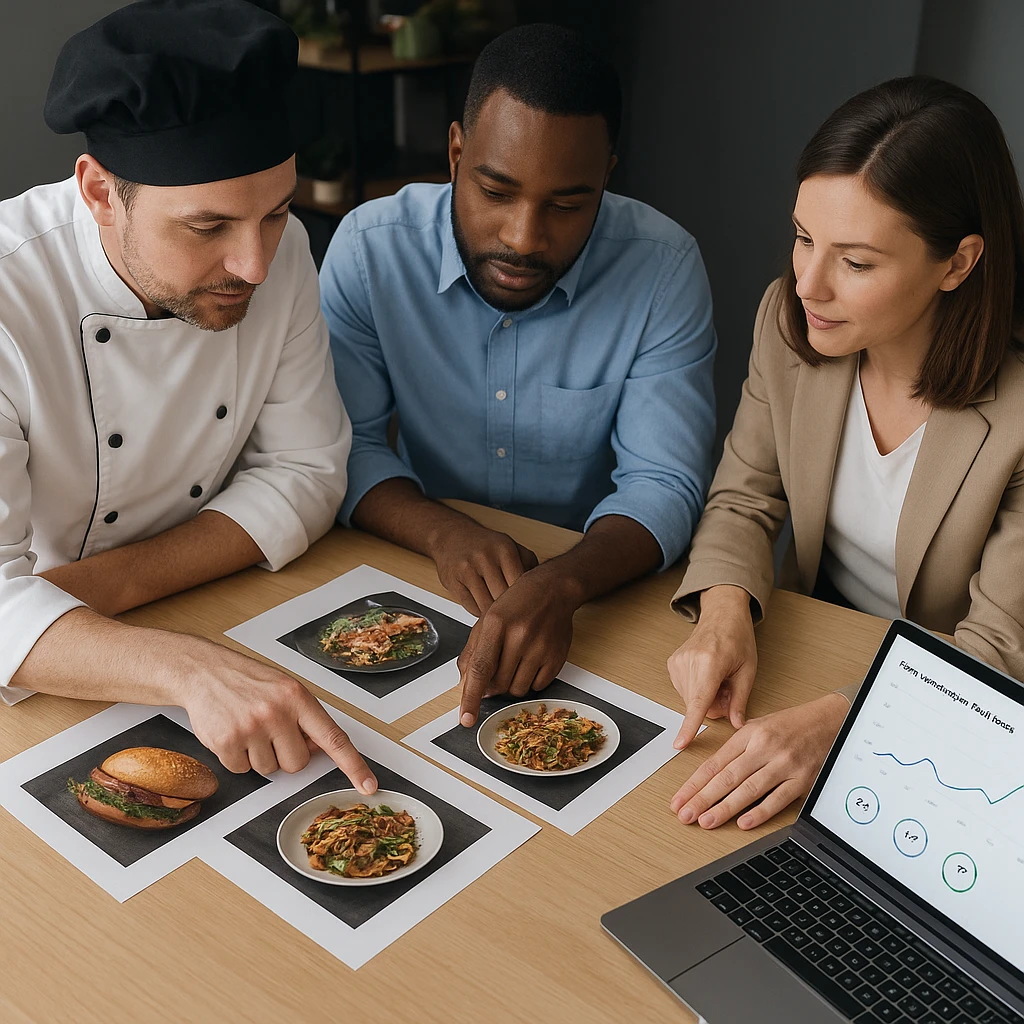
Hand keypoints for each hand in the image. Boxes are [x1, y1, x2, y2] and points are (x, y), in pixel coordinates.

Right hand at [171, 635, 376, 791]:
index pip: (333, 738)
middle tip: (270, 731)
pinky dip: (238, 758)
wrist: (204, 672)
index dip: (353, 765)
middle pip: (297, 763)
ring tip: (248, 727)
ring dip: (260, 755)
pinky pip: (242, 770)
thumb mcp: (285, 690)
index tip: (368, 785)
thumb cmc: (249, 681)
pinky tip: (232, 733)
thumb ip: (305, 718)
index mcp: (298, 698)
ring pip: (269, 770)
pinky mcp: (226, 742)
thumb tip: (320, 749)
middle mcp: (277, 712)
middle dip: (286, 754)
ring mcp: (251, 728)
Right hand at [426, 518, 537, 615]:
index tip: (531, 609)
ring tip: (502, 616)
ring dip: (495, 614)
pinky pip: (471, 608)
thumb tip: (543, 592)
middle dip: (512, 611)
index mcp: (505, 548)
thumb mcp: (511, 548)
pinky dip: (480, 612)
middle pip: (504, 598)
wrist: (452, 537)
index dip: (527, 601)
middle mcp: (485, 557)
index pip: (521, 585)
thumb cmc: (487, 547)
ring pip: (487, 606)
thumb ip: (529, 566)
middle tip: (518, 618)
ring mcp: (467, 570)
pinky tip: (485, 608)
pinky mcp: (452, 582)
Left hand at [457, 568, 574, 725]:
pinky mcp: (556, 657)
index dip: (471, 697)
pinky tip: (531, 660)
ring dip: (512, 683)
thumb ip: (473, 653)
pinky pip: (537, 687)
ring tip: (516, 660)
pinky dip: (530, 680)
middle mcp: (519, 635)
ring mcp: (540, 647)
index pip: (480, 668)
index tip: (466, 719)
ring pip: (517, 689)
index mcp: (496, 624)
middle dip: (494, 683)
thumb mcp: (487, 620)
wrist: (552, 590)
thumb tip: (465, 685)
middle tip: (499, 664)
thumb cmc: (516, 604)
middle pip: (499, 683)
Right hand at [668, 585, 756, 748]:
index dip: (689, 725)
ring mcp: (677, 662)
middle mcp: (689, 662)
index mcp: (710, 662)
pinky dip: (697, 688)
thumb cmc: (737, 638)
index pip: (699, 701)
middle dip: (714, 704)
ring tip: (718, 677)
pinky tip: (707, 674)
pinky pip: (684, 690)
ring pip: (691, 699)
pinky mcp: (672, 664)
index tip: (680, 743)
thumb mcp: (748, 670)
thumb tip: (736, 725)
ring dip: (706, 696)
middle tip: (728, 687)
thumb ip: (739, 700)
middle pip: (698, 704)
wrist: (722, 615)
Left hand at [669, 693, 849, 829]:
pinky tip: (743, 822)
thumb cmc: (792, 725)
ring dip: (724, 808)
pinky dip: (760, 812)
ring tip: (705, 821)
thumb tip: (710, 771)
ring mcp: (784, 764)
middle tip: (685, 814)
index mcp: (749, 735)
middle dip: (702, 798)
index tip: (679, 799)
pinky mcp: (802, 779)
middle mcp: (764, 748)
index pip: (715, 763)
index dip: (694, 783)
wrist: (830, 720)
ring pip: (748, 789)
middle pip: (727, 777)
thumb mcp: (759, 726)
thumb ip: (736, 747)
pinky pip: (778, 799)